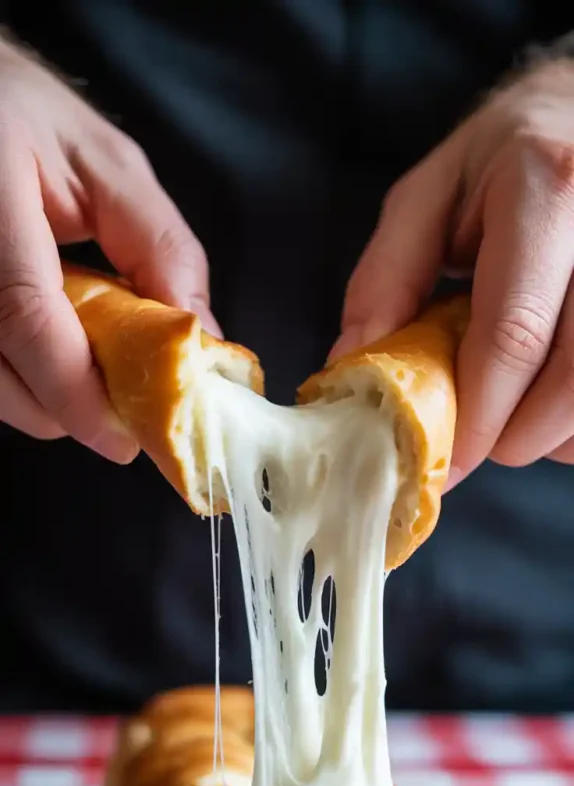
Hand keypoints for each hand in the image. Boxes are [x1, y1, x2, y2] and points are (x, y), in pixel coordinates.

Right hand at [0, 37, 217, 461]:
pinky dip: (20, 376)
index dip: (75, 390)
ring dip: (43, 398)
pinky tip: (48, 349)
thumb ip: (158, 248)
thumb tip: (201, 339)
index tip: (124, 438)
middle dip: (67, 411)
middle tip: (124, 410)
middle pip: (0, 374)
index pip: (26, 316)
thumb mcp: (106, 164)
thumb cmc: (24, 117)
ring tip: (88, 368)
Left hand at [333, 56, 573, 487]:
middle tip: (478, 438)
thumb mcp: (427, 198)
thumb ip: (386, 279)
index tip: (445, 461)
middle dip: (516, 436)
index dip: (477, 414)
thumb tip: (351, 367)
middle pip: (571, 380)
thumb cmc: (505, 158)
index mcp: (547, 191)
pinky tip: (553, 396)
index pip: (514, 334)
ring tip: (516, 409)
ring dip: (554, 432)